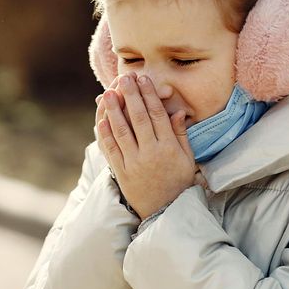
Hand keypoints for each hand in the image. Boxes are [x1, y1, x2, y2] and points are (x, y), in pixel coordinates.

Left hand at [96, 73, 196, 219]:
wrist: (164, 211)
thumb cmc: (178, 182)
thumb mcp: (187, 159)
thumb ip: (181, 135)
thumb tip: (178, 111)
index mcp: (168, 148)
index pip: (157, 115)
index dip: (149, 95)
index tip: (143, 79)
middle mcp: (151, 153)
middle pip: (138, 118)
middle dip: (131, 95)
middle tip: (124, 78)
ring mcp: (134, 163)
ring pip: (122, 131)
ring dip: (114, 110)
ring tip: (109, 93)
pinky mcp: (121, 172)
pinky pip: (111, 150)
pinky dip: (105, 134)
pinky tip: (102, 119)